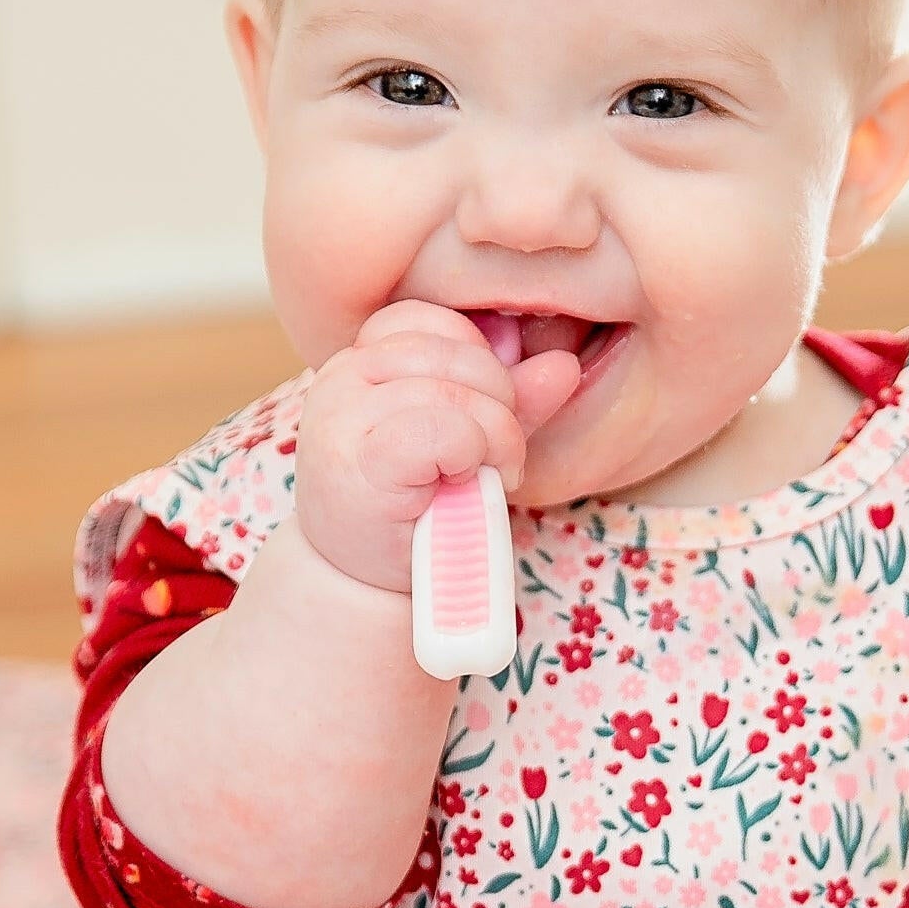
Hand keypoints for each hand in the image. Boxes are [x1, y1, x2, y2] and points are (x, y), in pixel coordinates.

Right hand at [293, 301, 587, 592]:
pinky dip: (471, 457)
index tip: (481, 421)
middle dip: (500, 406)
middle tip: (495, 461)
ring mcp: (344, 415)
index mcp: (364, 358)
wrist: (365, 587)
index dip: (480, 365)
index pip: (437, 320)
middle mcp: (343, 374)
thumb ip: (512, 400)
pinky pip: (446, 430)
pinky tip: (461, 488)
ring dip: (494, 439)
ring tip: (481, 479)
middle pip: (456, 353)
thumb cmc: (416, 511)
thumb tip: (565, 363)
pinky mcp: (360, 460)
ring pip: (457, 392)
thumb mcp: (469, 443)